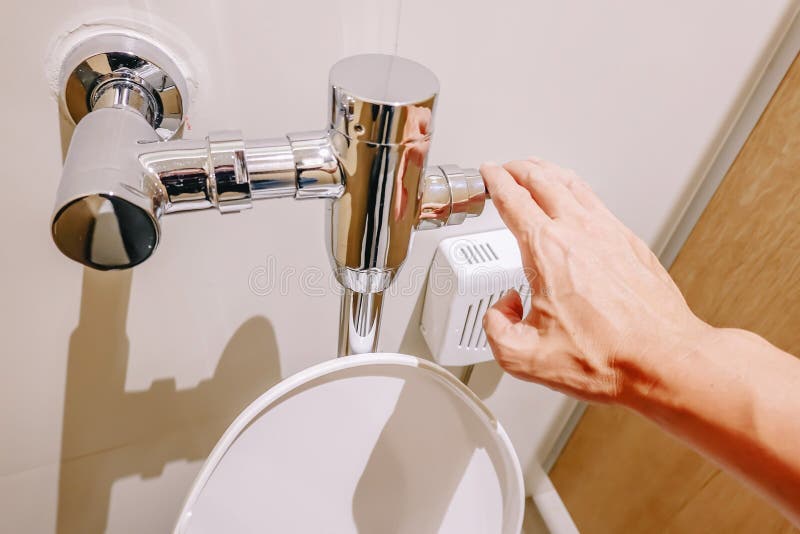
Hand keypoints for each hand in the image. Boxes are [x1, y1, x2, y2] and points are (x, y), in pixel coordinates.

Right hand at [480, 158, 708, 403]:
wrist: (663, 359)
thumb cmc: (608, 356)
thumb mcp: (525, 356)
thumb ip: (496, 329)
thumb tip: (503, 310)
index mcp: (546, 251)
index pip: (513, 200)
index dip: (495, 182)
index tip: (489, 174)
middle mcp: (578, 232)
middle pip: (542, 180)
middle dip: (518, 169)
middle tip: (507, 169)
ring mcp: (608, 232)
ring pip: (572, 184)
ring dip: (548, 172)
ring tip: (537, 171)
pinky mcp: (629, 242)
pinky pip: (596, 200)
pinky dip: (576, 189)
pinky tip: (576, 198)